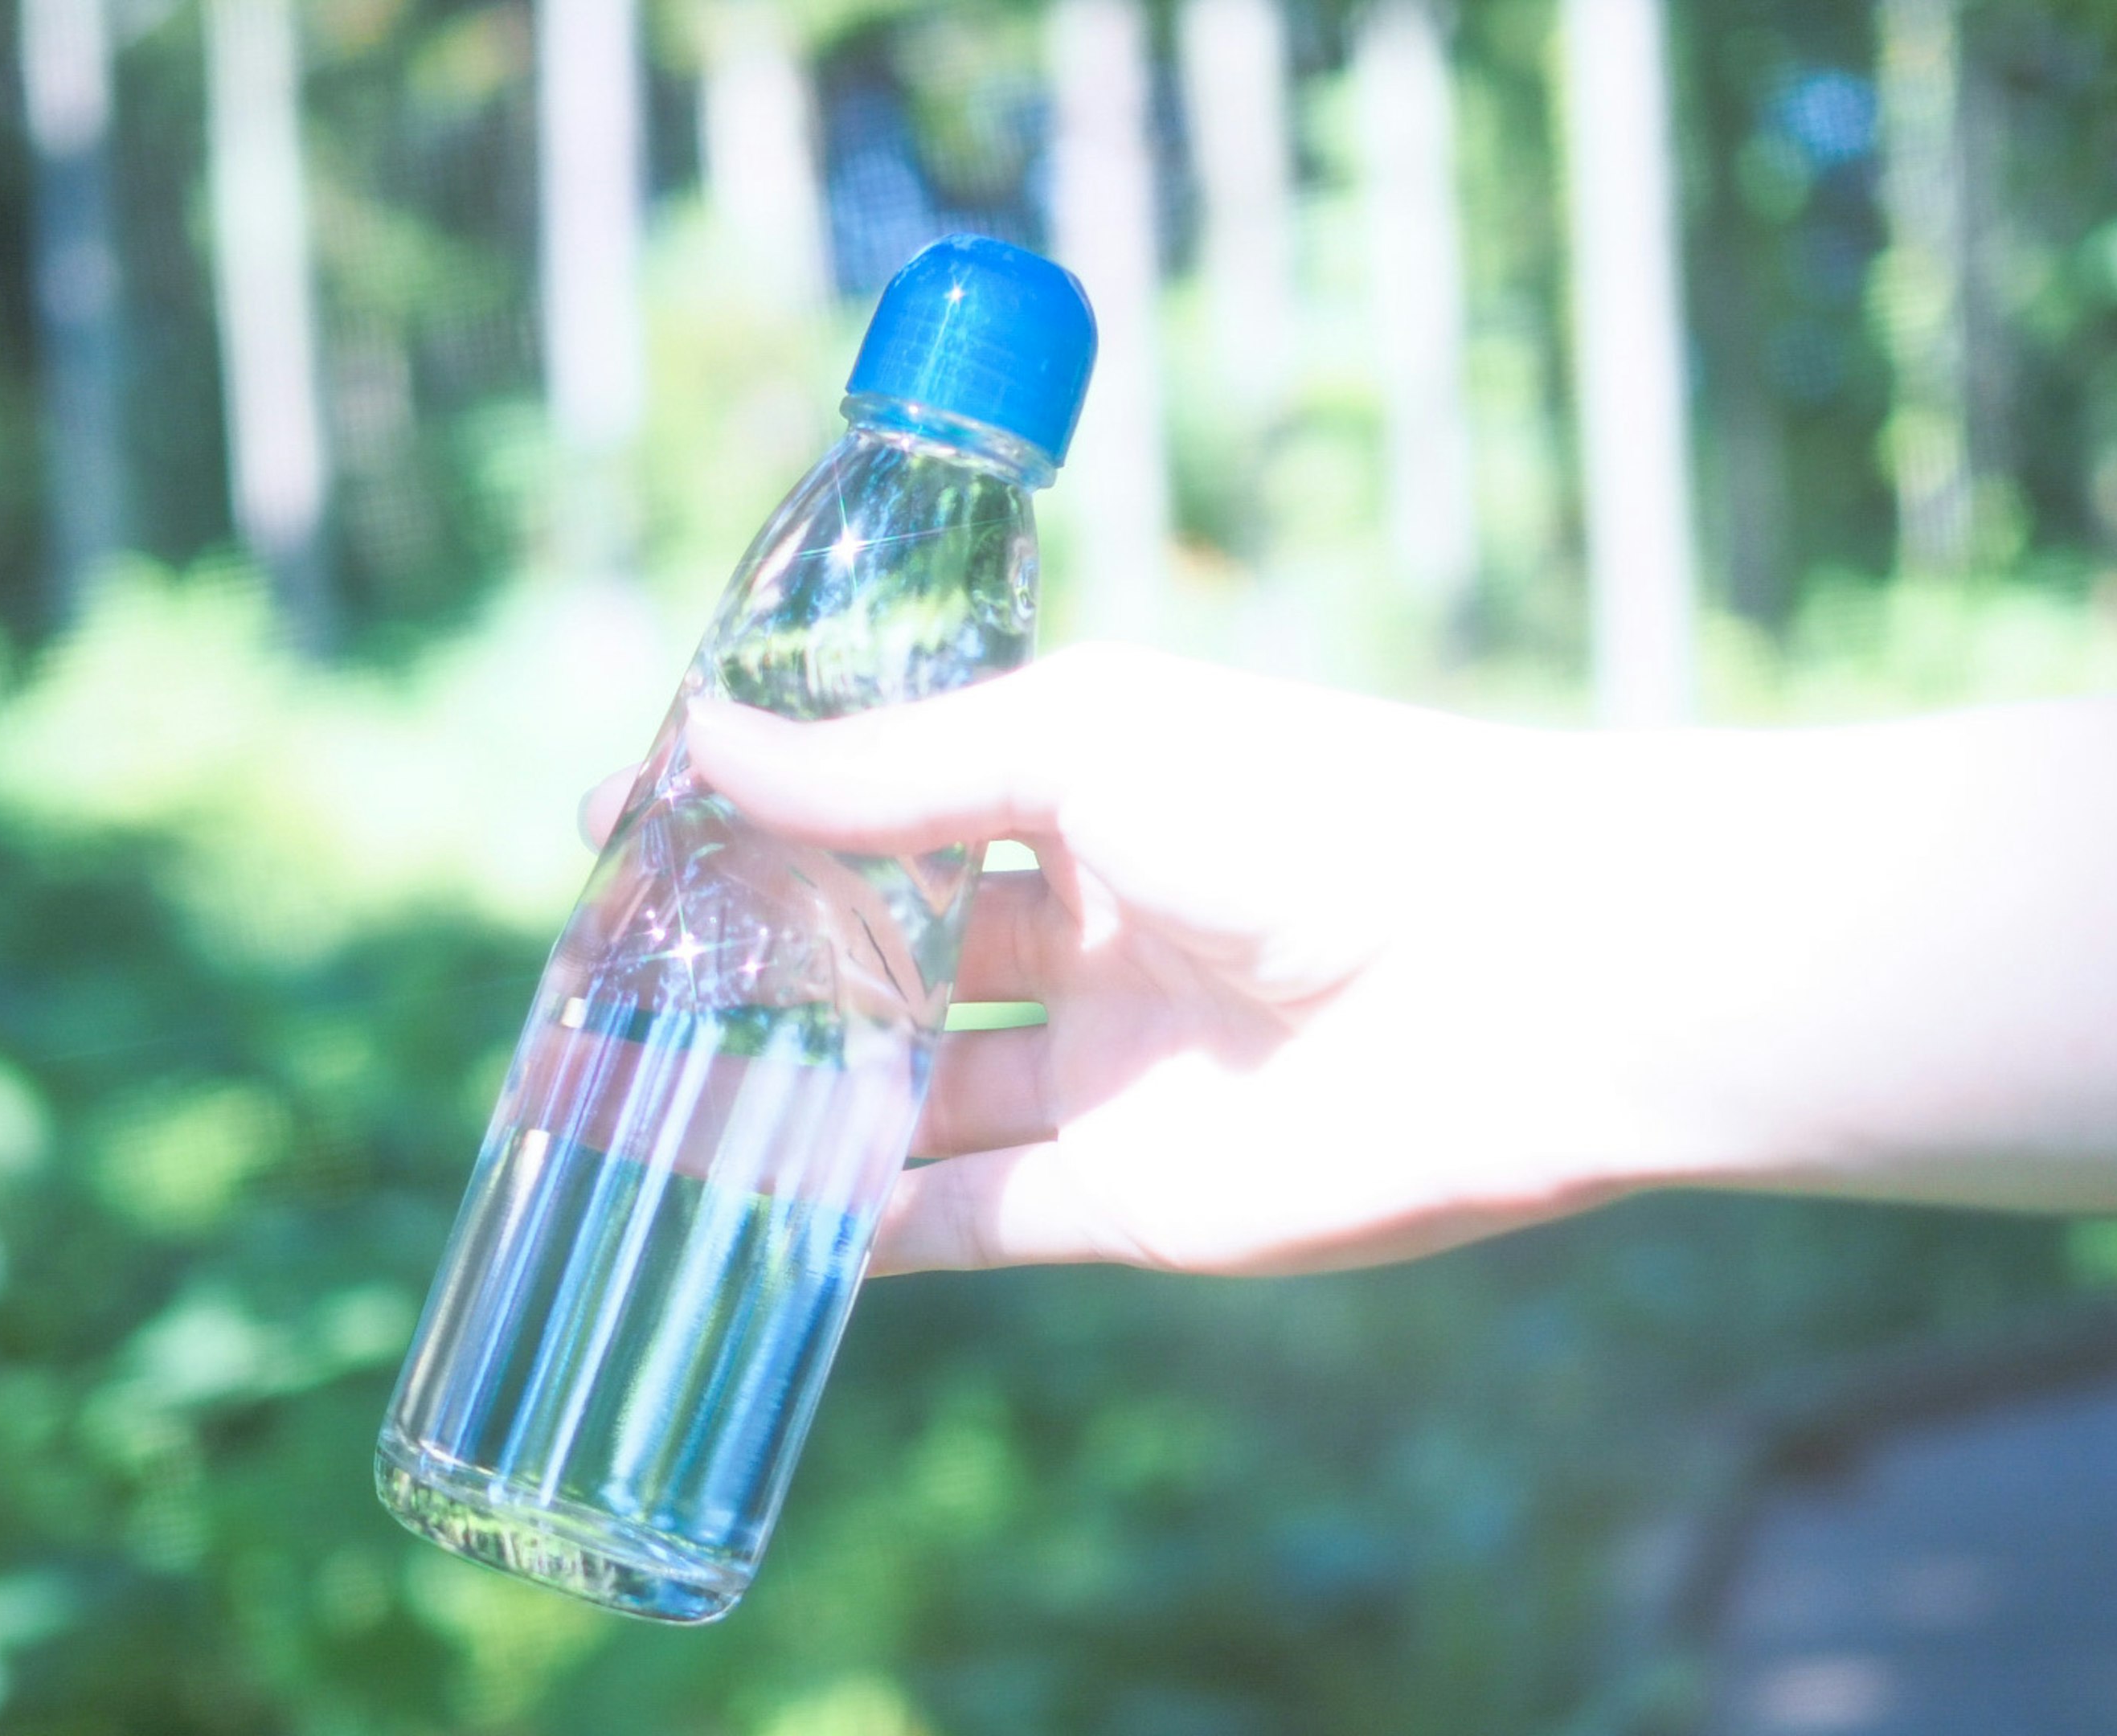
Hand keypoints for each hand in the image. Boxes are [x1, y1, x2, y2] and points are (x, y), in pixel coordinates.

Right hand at [586, 646, 1700, 1277]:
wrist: (1516, 981)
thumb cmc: (1312, 812)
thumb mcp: (1076, 744)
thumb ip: (887, 767)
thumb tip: (699, 743)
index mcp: (1087, 795)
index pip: (886, 801)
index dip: (762, 816)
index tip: (621, 826)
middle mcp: (1090, 932)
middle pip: (886, 958)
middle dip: (752, 971)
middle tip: (600, 990)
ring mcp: (1105, 1072)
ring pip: (908, 1098)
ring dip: (782, 1105)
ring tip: (627, 1111)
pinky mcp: (1128, 1199)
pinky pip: (970, 1223)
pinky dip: (869, 1231)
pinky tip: (752, 1227)